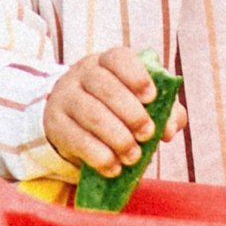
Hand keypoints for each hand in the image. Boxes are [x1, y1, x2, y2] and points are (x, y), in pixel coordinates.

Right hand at [45, 48, 183, 175]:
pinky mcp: (56, 124)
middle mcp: (82, 74)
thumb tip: (170, 129)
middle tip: (147, 134)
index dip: (136, 76)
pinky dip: (99, 156)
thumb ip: (164, 110)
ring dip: (117, 138)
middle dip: (131, 113)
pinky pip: (77, 139)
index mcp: (107, 62)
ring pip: (92, 115)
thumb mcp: (140, 102)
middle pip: (105, 87)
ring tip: (133, 156)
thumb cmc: (116, 107)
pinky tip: (114, 167)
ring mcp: (66, 97)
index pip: (118, 58)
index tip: (151, 97)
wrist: (72, 120)